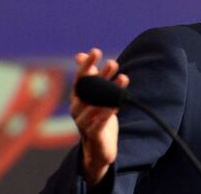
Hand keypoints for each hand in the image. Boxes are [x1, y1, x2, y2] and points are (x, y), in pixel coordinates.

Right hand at [70, 48, 128, 185]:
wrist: (97, 148)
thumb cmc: (96, 118)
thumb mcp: (95, 96)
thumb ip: (90, 77)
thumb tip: (80, 55)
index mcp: (77, 97)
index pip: (80, 77)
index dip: (87, 64)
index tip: (95, 51)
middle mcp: (77, 107)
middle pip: (88, 89)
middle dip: (101, 75)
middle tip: (113, 63)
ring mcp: (83, 121)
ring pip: (95, 104)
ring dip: (109, 91)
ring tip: (123, 78)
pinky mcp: (92, 134)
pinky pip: (99, 121)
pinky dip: (108, 111)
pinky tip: (117, 103)